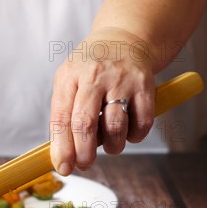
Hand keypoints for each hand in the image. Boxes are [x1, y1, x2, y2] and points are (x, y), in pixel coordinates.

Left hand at [50, 27, 155, 174]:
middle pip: (85, 124)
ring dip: (112, 146)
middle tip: (85, 164)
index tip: (63, 168)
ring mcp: (121, 80)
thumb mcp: (68, 82)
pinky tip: (128, 132)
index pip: (61, 119)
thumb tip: (62, 156)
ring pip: (115, 127)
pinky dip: (135, 136)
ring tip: (109, 145)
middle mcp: (94, 77)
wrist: (124, 39)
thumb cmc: (90, 69)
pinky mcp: (145, 86)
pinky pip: (142, 123)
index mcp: (69, 77)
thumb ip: (63, 115)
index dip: (62, 149)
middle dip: (84, 153)